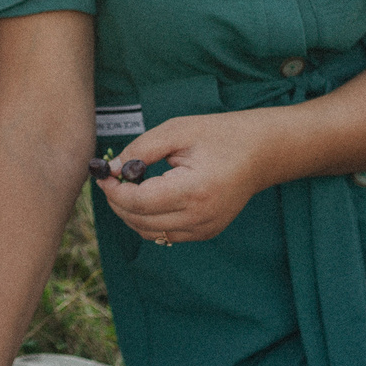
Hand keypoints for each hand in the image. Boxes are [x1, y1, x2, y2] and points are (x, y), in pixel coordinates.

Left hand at [100, 112, 273, 244]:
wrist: (262, 152)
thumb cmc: (220, 135)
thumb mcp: (177, 131)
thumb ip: (141, 150)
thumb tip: (110, 169)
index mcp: (194, 190)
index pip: (140, 202)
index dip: (115, 191)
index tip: (103, 175)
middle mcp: (200, 217)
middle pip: (140, 221)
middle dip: (117, 201)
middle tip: (109, 179)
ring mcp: (204, 228)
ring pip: (150, 233)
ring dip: (130, 213)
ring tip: (127, 186)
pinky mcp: (206, 232)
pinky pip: (165, 234)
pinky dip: (148, 219)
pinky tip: (147, 197)